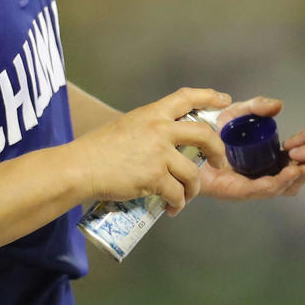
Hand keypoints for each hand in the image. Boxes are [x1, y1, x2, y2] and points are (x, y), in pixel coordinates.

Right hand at [73, 87, 229, 213]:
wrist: (79, 167)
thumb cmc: (97, 149)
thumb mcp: (126, 126)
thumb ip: (148, 130)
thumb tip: (164, 142)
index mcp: (152, 113)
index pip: (186, 97)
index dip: (209, 97)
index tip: (224, 100)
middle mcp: (160, 129)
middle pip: (204, 135)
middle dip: (217, 150)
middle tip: (219, 161)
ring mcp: (159, 153)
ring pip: (193, 172)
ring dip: (193, 188)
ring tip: (186, 197)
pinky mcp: (155, 177)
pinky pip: (177, 193)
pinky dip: (178, 203)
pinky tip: (173, 208)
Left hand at [201, 97, 304, 199]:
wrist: (184, 137)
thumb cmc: (207, 128)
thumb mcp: (237, 112)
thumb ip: (256, 106)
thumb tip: (278, 105)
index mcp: (256, 162)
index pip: (283, 169)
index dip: (299, 165)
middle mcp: (252, 177)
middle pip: (284, 184)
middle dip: (300, 176)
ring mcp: (244, 186)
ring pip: (276, 189)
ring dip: (292, 179)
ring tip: (303, 168)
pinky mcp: (234, 190)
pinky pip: (260, 189)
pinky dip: (277, 182)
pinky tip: (288, 172)